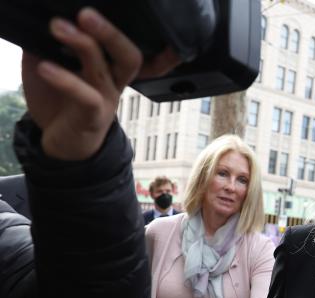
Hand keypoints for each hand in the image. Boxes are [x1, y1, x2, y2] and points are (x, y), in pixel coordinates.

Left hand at [21, 8, 179, 160]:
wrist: (64, 144)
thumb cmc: (61, 102)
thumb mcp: (52, 67)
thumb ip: (48, 46)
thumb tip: (38, 23)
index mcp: (110, 67)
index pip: (132, 50)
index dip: (154, 42)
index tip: (149, 22)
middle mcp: (114, 81)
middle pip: (129, 56)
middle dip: (111, 33)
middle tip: (86, 13)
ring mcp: (106, 99)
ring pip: (105, 69)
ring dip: (83, 44)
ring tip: (58, 26)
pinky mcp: (93, 116)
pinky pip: (85, 95)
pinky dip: (65, 79)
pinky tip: (45, 67)